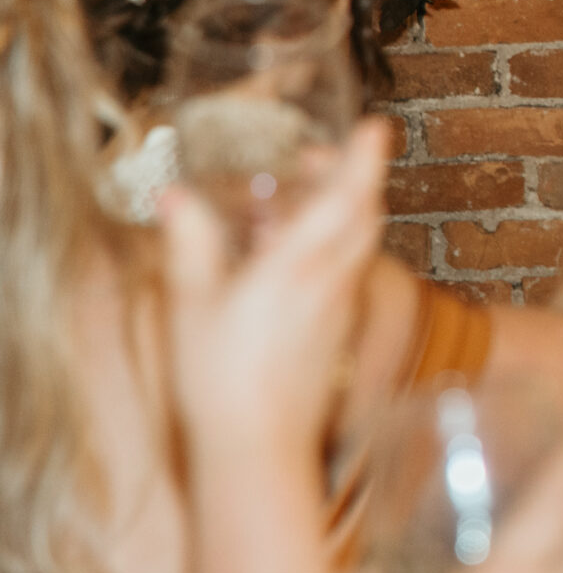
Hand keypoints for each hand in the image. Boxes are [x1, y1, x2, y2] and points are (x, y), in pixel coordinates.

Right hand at [162, 119, 391, 449]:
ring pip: (358, 243)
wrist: (259, 445)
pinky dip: (331, 247)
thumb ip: (190, 243)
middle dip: (352, 177)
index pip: (346, 198)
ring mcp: (341, 306)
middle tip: (317, 156)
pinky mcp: (338, 329)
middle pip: (363, 214)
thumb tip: (175, 197)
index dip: (363, 159)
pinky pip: (345, 272)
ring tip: (295, 199)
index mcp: (300, 265)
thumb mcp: (192, 304)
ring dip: (342, 211)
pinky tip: (289, 254)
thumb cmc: (221, 377)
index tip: (376, 127)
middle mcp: (333, 280)